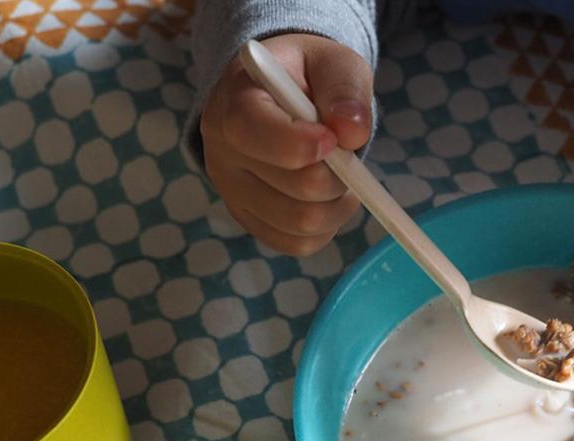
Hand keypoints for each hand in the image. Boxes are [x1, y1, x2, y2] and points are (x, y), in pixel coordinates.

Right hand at [201, 34, 371, 254]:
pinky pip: (298, 244)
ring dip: (338, 206)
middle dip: (339, 176)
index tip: (334, 138)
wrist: (278, 99)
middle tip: (346, 156)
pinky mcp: (250, 221)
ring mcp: (232, 193)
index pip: (254, 132)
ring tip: (341, 177)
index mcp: (233, 102)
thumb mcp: (331, 63)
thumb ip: (344, 88)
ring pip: (302, 224)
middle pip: (297, 188)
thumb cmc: (305, 79)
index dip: (304, 144)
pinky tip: (327, 199)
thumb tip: (351, 133)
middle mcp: (222, 153)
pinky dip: (326, 228)